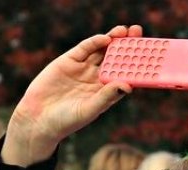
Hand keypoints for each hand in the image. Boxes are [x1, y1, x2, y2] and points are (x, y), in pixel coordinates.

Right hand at [2, 25, 142, 165]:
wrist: (38, 118)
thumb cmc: (67, 120)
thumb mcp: (89, 110)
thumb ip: (107, 97)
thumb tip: (128, 86)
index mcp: (107, 92)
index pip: (126, 74)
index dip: (137, 64)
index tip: (149, 54)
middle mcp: (97, 78)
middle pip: (116, 58)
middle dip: (127, 46)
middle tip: (138, 32)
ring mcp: (84, 68)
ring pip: (102, 50)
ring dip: (114, 40)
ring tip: (125, 31)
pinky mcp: (69, 61)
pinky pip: (84, 49)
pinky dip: (94, 42)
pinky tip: (105, 38)